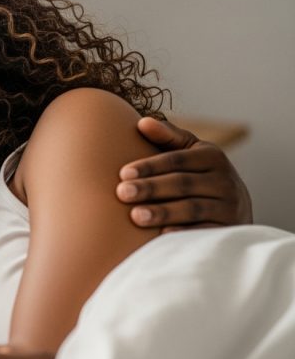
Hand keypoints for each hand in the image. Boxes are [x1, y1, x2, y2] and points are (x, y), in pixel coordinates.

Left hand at [118, 117, 252, 231]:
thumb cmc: (201, 175)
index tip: (123, 173)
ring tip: (135, 216)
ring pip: (192, 208)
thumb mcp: (191, 152)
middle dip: (151, 188)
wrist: (236, 209)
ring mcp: (229, 207)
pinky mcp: (228, 230)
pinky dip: (184, 233)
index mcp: (212, 157)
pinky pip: (205, 231)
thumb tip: (142, 122)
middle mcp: (224, 181)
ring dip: (163, 212)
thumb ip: (168, 138)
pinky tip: (162, 235)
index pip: (177, 159)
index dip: (150, 166)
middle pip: (182, 184)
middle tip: (122, 193)